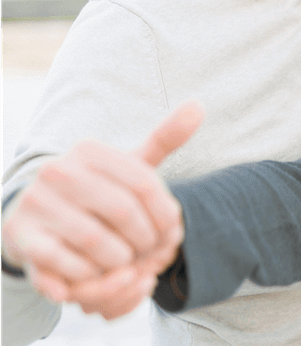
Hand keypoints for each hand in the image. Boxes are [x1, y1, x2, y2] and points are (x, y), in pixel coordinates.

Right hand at [1, 102, 202, 317]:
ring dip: (120, 259)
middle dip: (145, 239)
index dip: (166, 214)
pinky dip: (90, 276)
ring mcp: (36, 202)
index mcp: (90, 150)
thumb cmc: (99, 191)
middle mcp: (58, 170)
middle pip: (124, 212)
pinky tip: (100, 272)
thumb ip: (164, 138)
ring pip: (97, 241)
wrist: (38, 217)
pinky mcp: (22, 235)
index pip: (144, 183)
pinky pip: (66, 264)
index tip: (172, 231)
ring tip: (128, 261)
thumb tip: (197, 106)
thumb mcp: (130, 164)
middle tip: (150, 252)